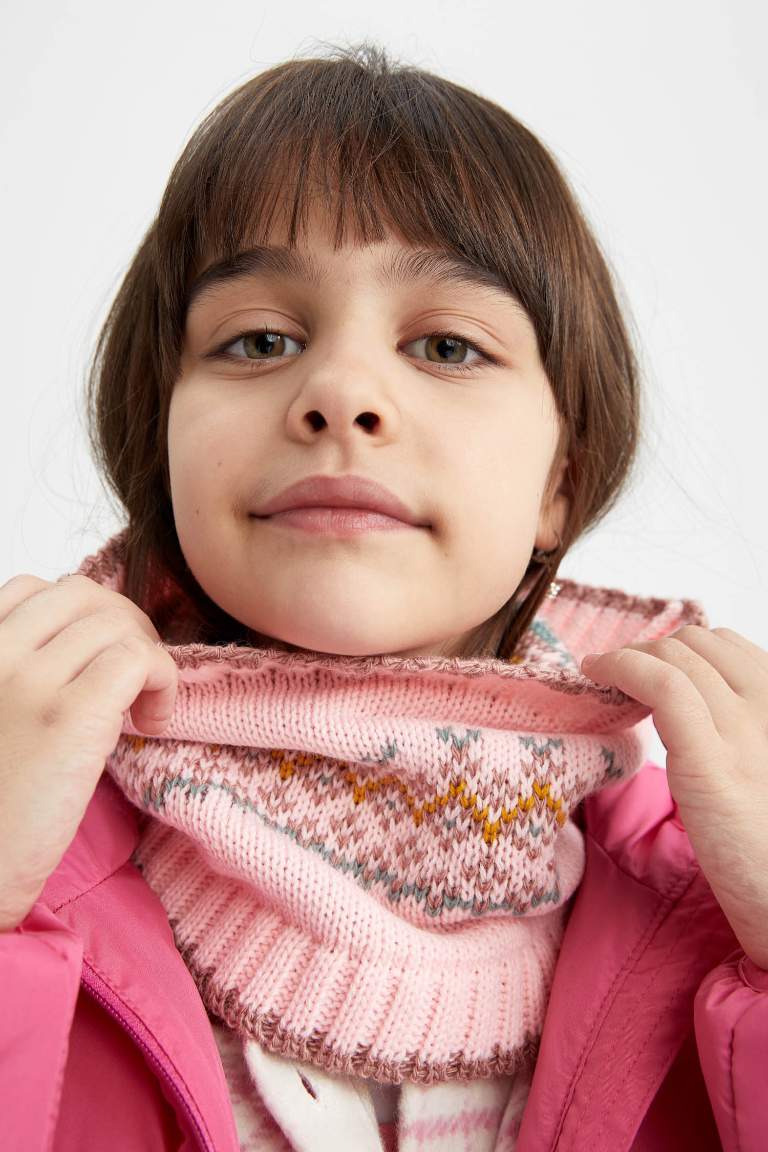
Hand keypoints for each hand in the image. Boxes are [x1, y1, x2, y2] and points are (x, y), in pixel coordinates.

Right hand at [0, 573, 177, 929]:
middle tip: (136, 678)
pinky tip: (152, 723)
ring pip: (117, 624)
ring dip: (148, 657)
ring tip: (144, 709)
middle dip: (124, 624)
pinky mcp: (71, 716)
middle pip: (83, 595)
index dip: (84, 614)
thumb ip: (23, 675)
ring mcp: (30, 680)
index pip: (33, 587)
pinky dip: (163, 680)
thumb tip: (94, 644)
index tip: (98, 659)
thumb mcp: (0, 717)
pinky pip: (138, 658)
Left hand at [580, 625, 767, 968]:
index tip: (650, 670)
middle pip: (698, 644)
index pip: (730, 646)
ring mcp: (746, 731)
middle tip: (621, 677)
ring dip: (630, 657)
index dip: (682, 652)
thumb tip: (699, 715)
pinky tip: (596, 673)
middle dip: (653, 652)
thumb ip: (746, 738)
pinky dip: (621, 666)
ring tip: (601, 673)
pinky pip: (661, 684)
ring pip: (676, 656)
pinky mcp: (711, 761)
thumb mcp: (763, 772)